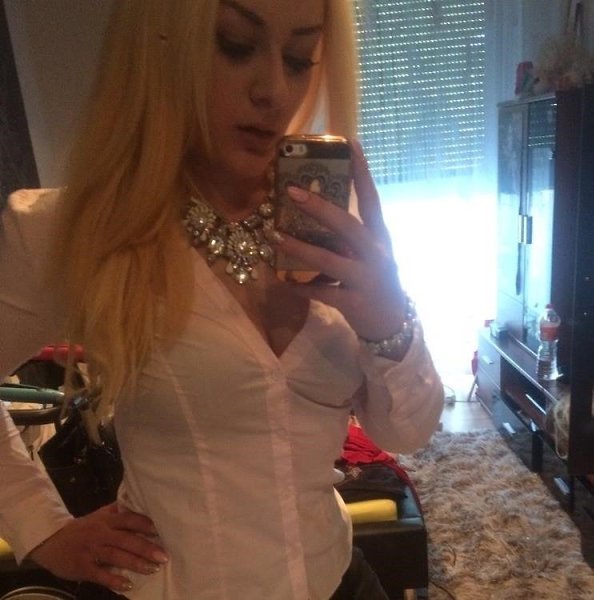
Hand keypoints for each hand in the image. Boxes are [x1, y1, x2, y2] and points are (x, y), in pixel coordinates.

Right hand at [29, 503, 167, 593]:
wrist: (51, 541)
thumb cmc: (82, 528)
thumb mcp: (100, 515)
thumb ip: (119, 510)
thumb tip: (140, 501)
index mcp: (107, 519)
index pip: (130, 520)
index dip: (146, 525)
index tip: (163, 530)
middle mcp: (101, 533)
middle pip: (126, 539)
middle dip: (146, 548)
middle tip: (164, 556)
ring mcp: (92, 550)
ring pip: (116, 557)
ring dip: (136, 563)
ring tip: (153, 569)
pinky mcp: (83, 567)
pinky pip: (100, 575)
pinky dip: (114, 580)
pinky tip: (128, 585)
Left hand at [274, 140, 407, 341]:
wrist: (392, 322)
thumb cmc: (377, 280)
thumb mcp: (371, 253)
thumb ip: (351, 235)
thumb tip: (317, 211)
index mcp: (379, 236)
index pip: (372, 199)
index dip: (362, 171)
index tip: (350, 143)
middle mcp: (375, 253)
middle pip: (347, 225)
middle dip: (319, 208)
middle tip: (292, 191)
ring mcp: (366, 278)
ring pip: (329, 259)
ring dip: (299, 248)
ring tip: (274, 237)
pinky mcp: (354, 302)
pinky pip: (321, 292)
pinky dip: (301, 287)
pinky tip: (284, 281)